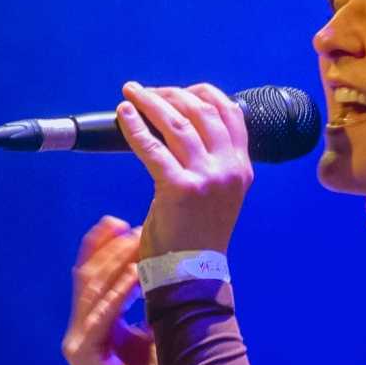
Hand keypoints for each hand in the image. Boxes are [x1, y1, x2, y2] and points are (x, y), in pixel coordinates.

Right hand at [64, 217, 166, 364]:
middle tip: (126, 223)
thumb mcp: (151, 338)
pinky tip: (137, 273)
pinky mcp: (83, 357)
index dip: (101, 248)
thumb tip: (163, 275)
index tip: (119, 222)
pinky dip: (119, 293)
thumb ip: (147, 310)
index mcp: (93, 326)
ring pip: (92, 291)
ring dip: (115, 263)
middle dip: (106, 248)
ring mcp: (77, 344)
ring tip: (135, 240)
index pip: (91, 278)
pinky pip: (100, 316)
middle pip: (87, 277)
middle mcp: (80, 331)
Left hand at [115, 82, 251, 256]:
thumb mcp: (219, 194)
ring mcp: (207, 178)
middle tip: (146, 91)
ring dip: (150, 102)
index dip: (202, 93)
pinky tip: (124, 115)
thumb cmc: (197, 236)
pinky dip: (135, 127)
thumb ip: (211, 162)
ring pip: (177, 123)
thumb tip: (183, 126)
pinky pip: (152, 148)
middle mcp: (229, 169)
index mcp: (241, 168)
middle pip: (201, 110)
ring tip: (131, 93)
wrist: (193, 273)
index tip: (177, 91)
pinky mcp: (180, 188)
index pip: (230, 113)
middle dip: (170, 94)